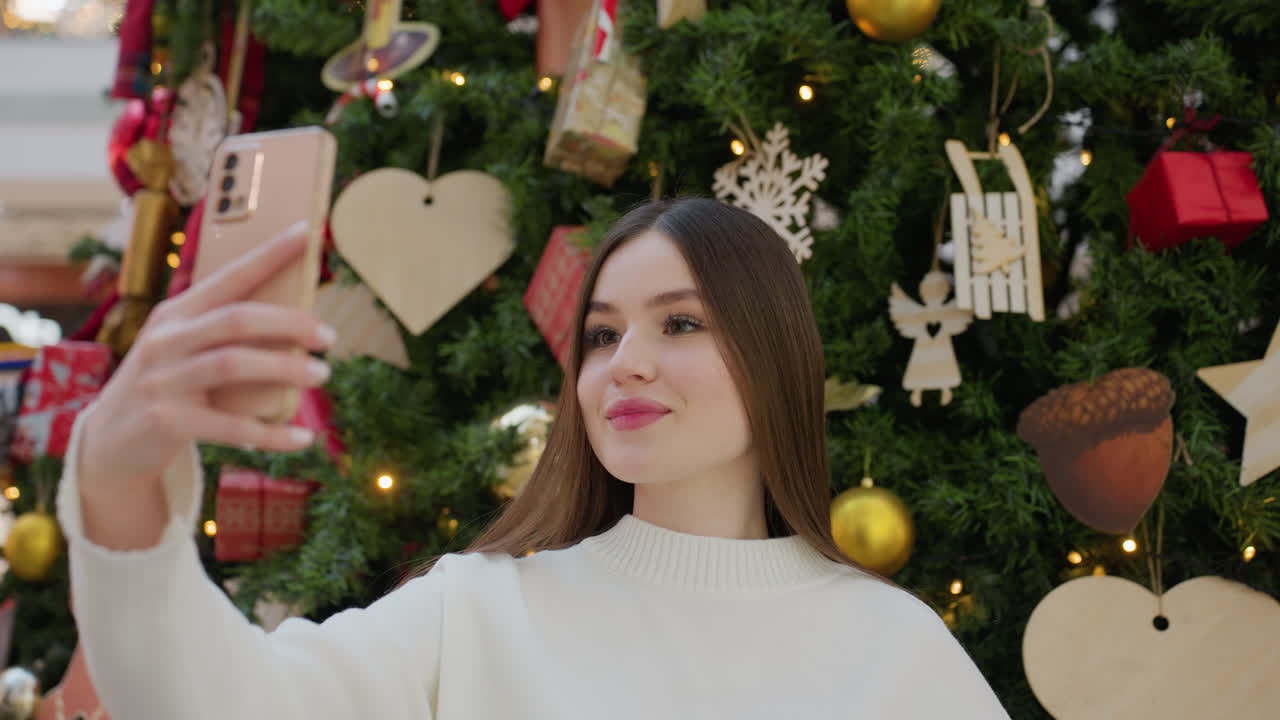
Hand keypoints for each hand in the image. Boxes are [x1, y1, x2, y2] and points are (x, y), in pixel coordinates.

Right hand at [80, 223, 336, 493]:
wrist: (113, 441)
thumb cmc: (167, 385)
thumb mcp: (182, 347)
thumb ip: (222, 330)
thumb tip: (298, 319)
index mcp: (175, 313)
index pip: (229, 276)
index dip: (269, 254)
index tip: (309, 233)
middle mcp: (166, 339)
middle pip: (236, 319)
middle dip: (290, 323)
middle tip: (329, 336)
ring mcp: (162, 380)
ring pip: (233, 364)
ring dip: (286, 368)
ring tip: (322, 373)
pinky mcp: (166, 421)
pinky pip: (231, 427)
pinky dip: (273, 433)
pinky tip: (303, 438)